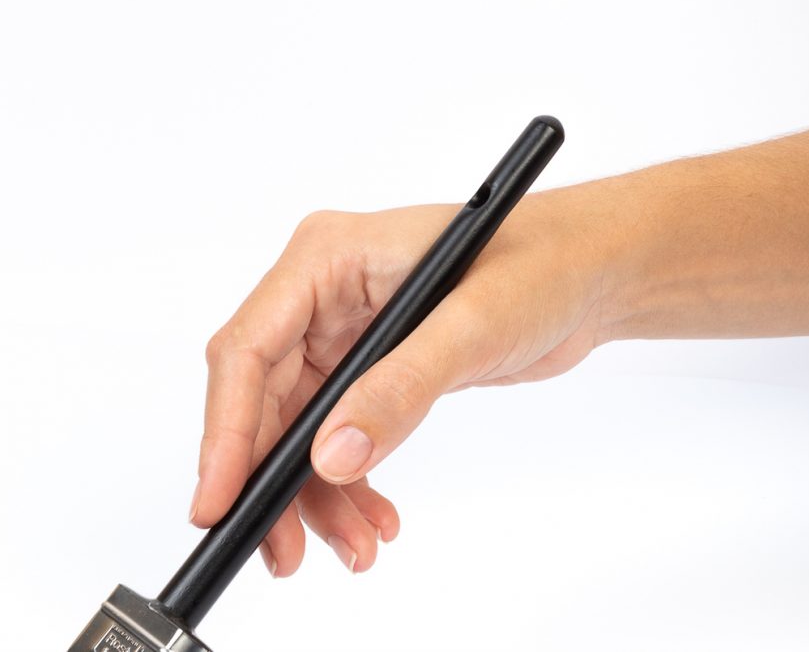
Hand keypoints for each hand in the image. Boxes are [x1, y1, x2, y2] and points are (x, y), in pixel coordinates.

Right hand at [188, 191, 616, 575]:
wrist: (589, 274)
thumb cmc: (541, 265)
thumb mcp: (472, 327)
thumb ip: (400, 389)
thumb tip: (333, 457)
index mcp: (326, 258)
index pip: (247, 348)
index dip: (226, 431)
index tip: (218, 500)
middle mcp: (321, 295)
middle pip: (263, 400)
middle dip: (272, 481)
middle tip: (282, 551)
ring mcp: (342, 334)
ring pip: (296, 430)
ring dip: (316, 496)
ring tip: (355, 548)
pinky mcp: (367, 368)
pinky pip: (333, 437)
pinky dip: (347, 484)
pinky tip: (373, 519)